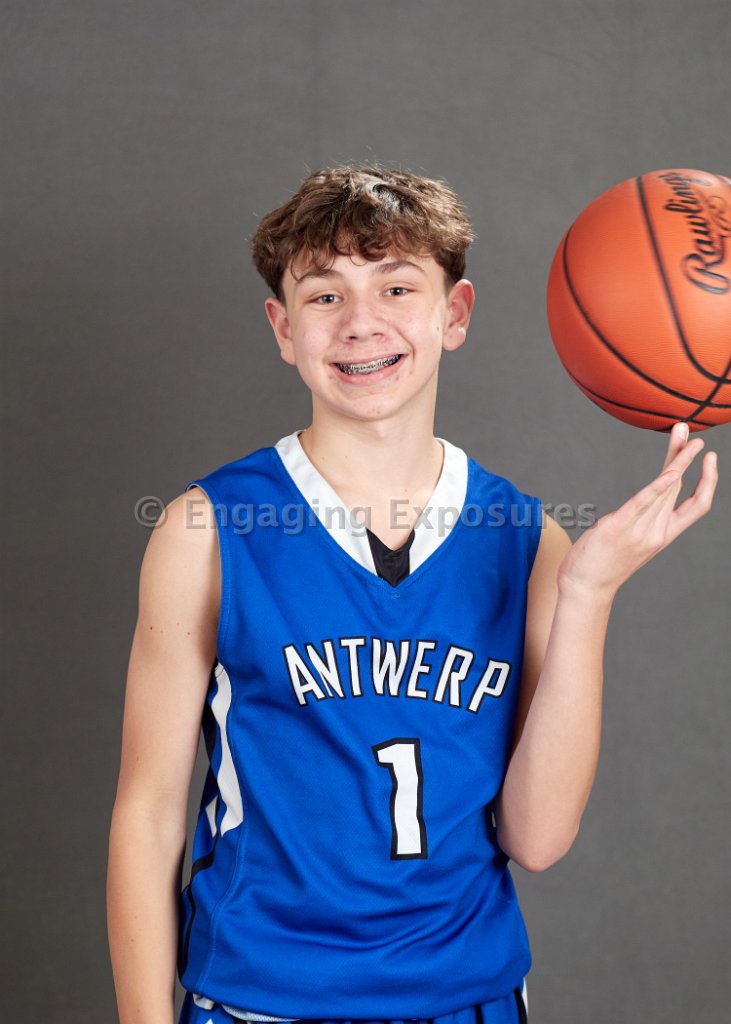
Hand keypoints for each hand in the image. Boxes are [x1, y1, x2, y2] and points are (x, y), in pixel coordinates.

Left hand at [557, 422, 718, 601]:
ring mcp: (639, 531)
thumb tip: (640, 503)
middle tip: (696, 434)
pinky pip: (644, 502)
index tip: (710, 458)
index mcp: (662, 535)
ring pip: (667, 489)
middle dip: (689, 458)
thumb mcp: (628, 540)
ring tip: (684, 434)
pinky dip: (660, 485)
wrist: (584, 590)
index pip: (696, 505)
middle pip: (681, 487)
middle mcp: (657, 532)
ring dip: (678, 459)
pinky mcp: (619, 527)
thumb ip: (639, 520)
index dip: (708, 481)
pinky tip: (672, 470)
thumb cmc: (601, 564)